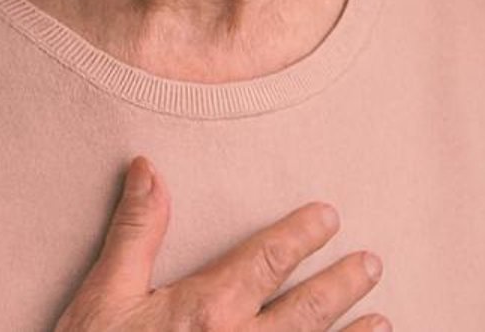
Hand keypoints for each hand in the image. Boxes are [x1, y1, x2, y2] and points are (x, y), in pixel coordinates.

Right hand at [55, 157, 388, 331]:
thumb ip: (136, 233)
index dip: (303, 234)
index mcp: (208, 310)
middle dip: (343, 284)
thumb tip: (148, 167)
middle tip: (372, 263)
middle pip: (308, 310)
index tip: (330, 216)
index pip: (270, 260)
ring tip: (381, 320)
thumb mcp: (103, 297)